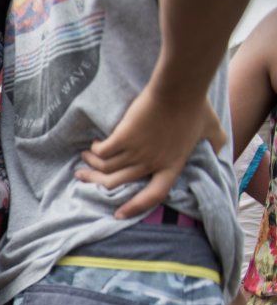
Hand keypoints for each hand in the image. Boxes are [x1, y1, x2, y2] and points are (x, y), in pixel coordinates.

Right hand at [76, 85, 226, 219]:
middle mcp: (151, 163)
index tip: (118, 214)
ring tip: (85, 157)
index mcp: (171, 165)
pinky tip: (94, 145)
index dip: (135, 207)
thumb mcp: (211, 128)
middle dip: (95, 181)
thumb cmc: (196, 106)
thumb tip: (219, 150)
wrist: (179, 89)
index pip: (153, 195)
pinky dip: (96, 150)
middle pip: (116, 182)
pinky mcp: (124, 138)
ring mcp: (136, 151)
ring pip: (106, 167)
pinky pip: (103, 151)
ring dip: (92, 164)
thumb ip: (215, 142)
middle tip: (84, 176)